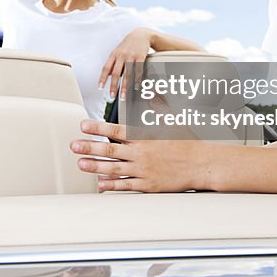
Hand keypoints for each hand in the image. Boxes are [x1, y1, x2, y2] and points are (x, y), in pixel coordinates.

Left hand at [71, 119, 205, 192]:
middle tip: (73, 146)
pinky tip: (100, 184)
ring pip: (113, 168)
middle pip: (110, 150)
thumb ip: (158, 106)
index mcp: (145, 136)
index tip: (83, 125)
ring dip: (95, 166)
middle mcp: (141, 153)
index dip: (97, 128)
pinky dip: (111, 185)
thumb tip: (152, 91)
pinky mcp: (148, 185)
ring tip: (80, 164)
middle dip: (89, 147)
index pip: (116, 130)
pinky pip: (125, 185)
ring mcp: (144, 170)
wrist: (203, 164)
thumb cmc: (188, 142)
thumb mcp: (173, 120)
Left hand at [99, 27, 153, 101]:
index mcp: (114, 55)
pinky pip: (138, 70)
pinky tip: (135, 87)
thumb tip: (109, 75)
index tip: (100, 87)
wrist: (141, 34)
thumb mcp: (118, 52)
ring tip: (123, 96)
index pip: (106, 68)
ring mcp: (131, 56)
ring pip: (127, 74)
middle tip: (111, 96)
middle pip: (116, 73)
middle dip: (113, 86)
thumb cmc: (128, 45)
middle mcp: (121, 56)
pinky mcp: (140, 57)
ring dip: (124, 87)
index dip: (102, 78)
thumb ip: (113, 63)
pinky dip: (136, 80)